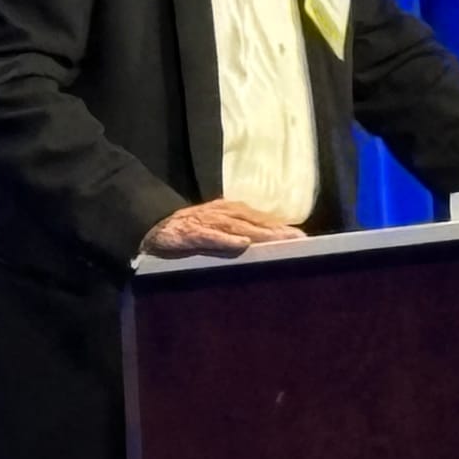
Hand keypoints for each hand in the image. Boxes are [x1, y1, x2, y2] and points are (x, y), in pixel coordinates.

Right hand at [140, 200, 306, 257]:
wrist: (155, 227)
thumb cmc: (190, 231)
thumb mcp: (217, 229)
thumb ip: (238, 233)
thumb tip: (264, 243)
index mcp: (230, 213)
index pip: (260, 219)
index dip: (281, 227)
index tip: (304, 238)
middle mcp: (222, 214)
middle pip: (255, 221)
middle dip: (278, 230)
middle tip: (300, 239)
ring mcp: (207, 222)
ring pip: (238, 227)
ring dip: (260, 234)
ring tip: (281, 241)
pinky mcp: (191, 233)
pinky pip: (211, 236)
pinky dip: (227, 240)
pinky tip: (243, 245)